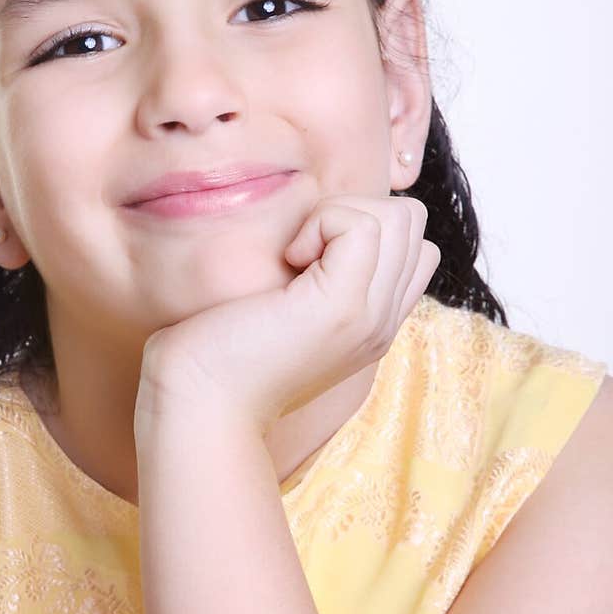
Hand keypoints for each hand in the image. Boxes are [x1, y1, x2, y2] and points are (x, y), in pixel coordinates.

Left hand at [136, 194, 441, 433]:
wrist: (200, 401)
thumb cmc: (220, 352)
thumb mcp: (285, 310)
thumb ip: (318, 276)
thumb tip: (321, 224)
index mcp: (373, 323)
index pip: (415, 245)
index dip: (364, 226)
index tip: (309, 257)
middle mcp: (382, 322)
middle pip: (411, 222)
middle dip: (354, 211)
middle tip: (301, 252)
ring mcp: (369, 316)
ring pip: (399, 217)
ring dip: (339, 216)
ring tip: (296, 257)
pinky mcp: (342, 305)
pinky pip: (362, 225)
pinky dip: (321, 223)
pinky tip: (288, 260)